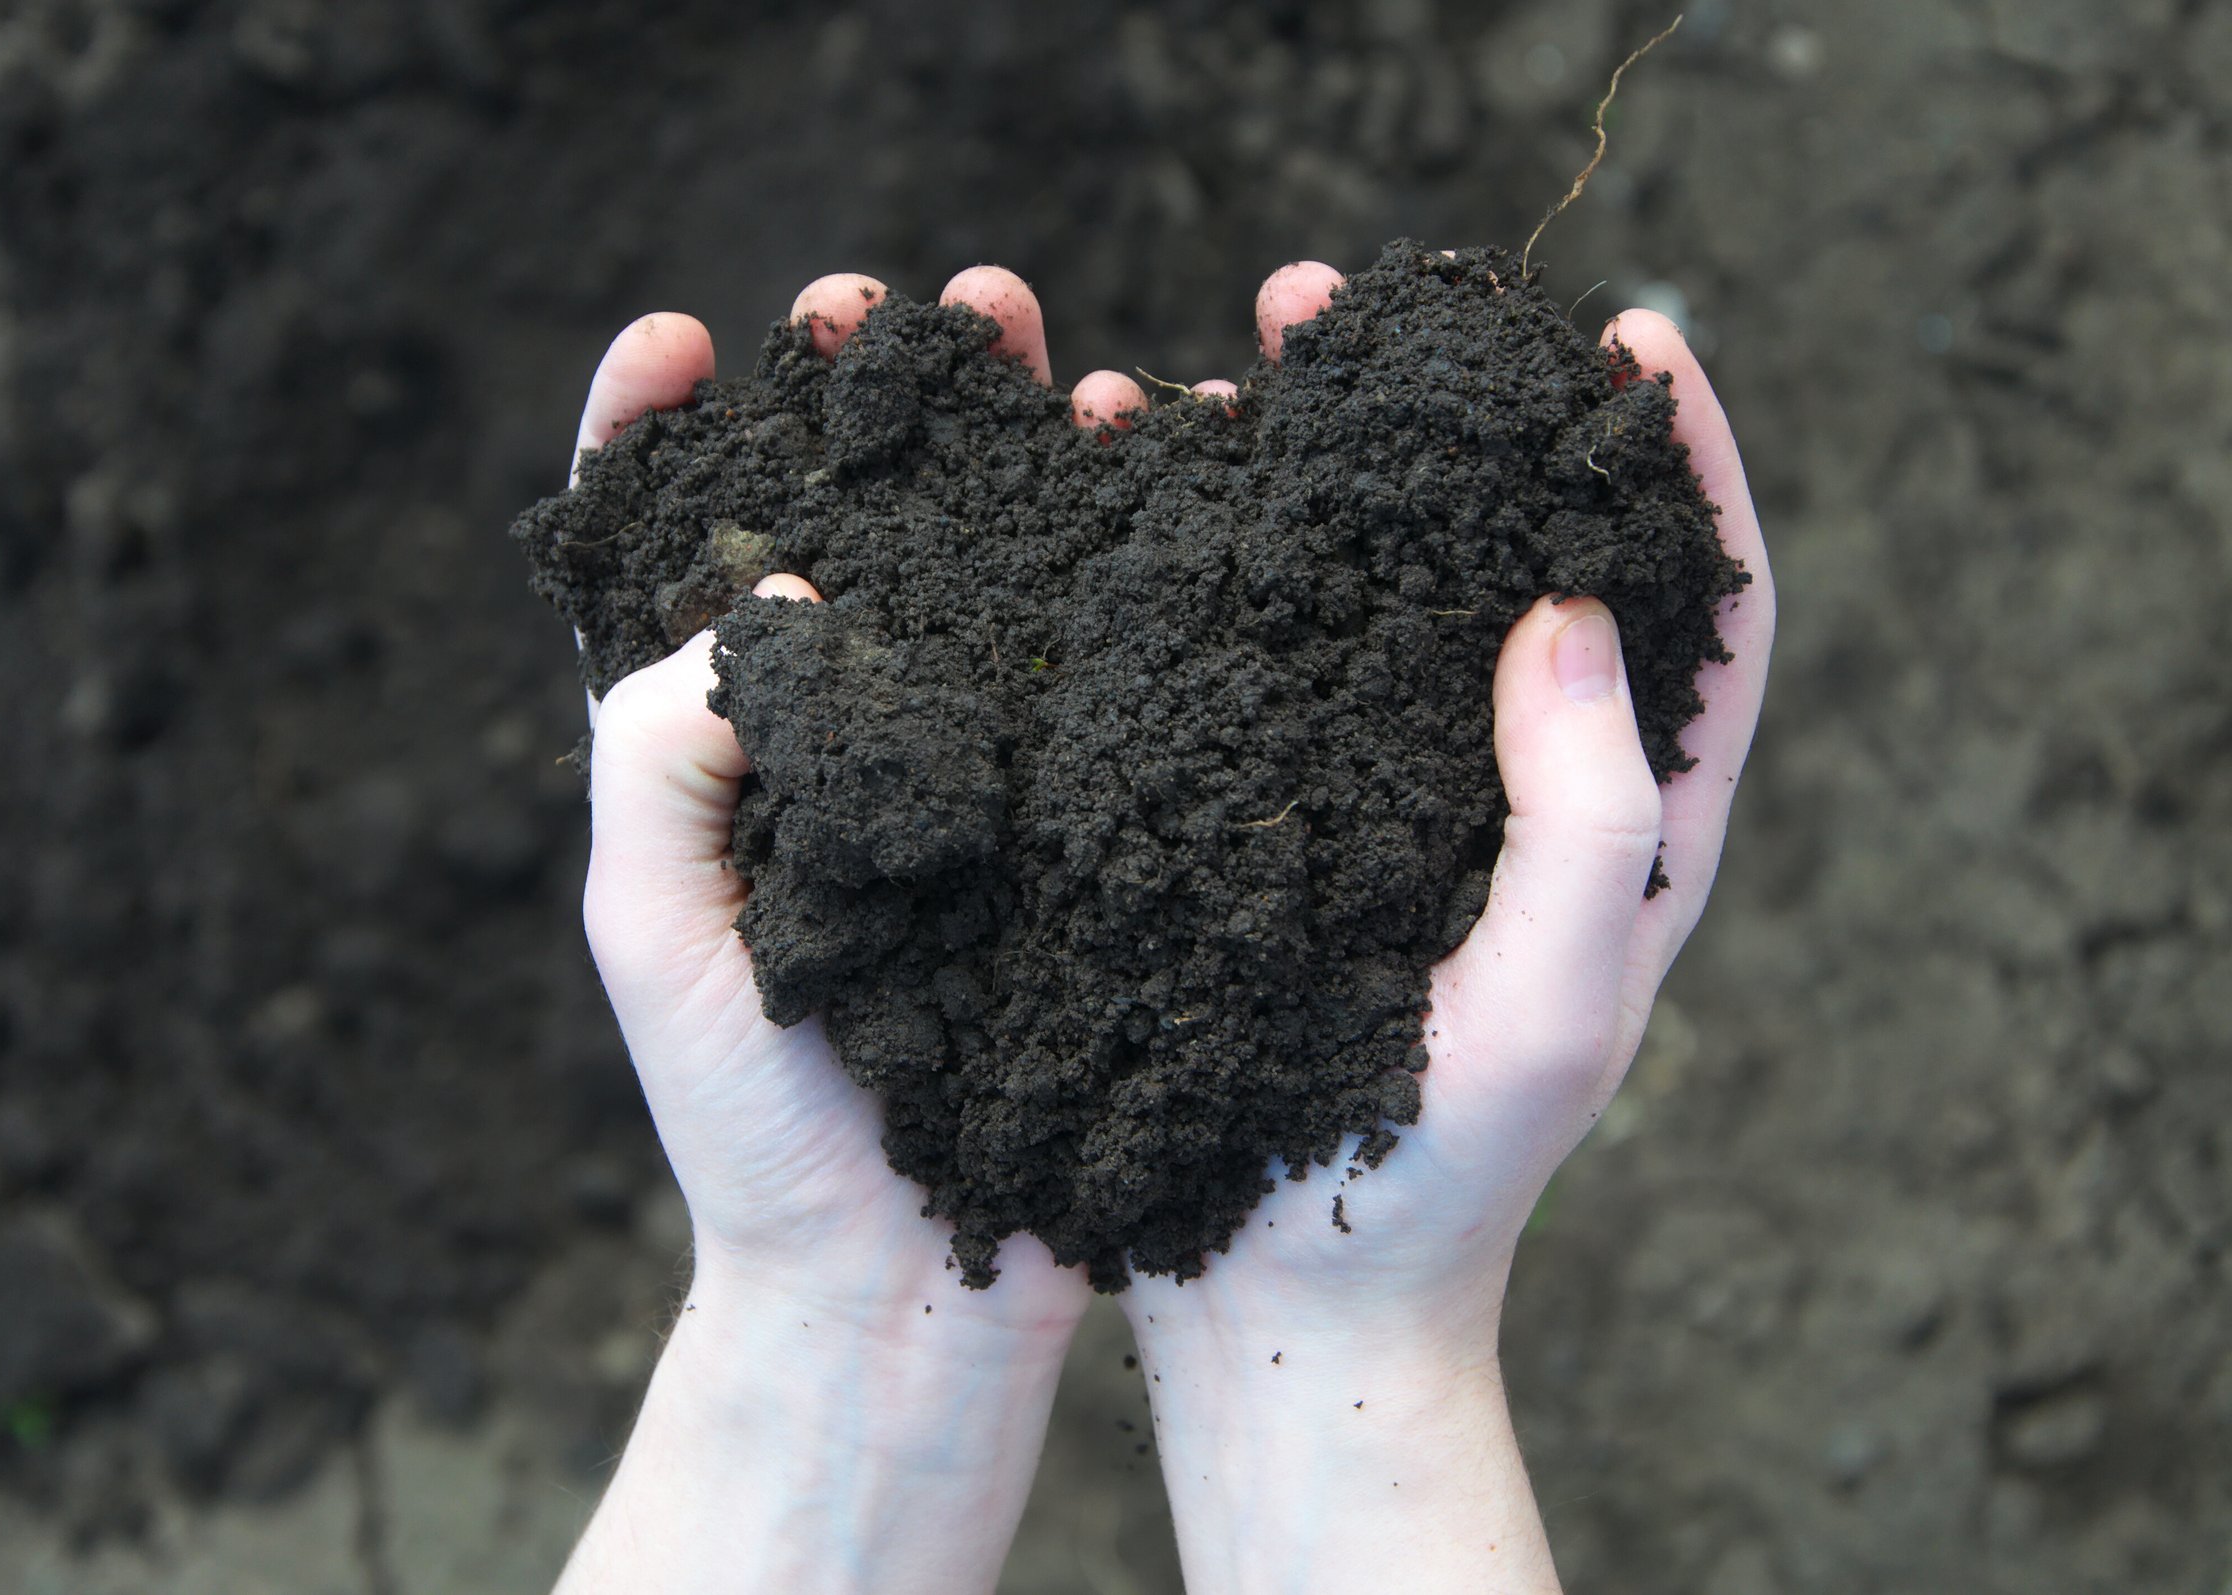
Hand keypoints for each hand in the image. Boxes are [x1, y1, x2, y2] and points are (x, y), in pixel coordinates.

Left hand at [558, 269, 1101, 1594]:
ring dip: (1009, 455)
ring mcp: (954, 786)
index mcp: (703, 765)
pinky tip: (1159, 484)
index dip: (654, 438)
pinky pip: (1087, 675)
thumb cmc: (756, 1127)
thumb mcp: (659, 937)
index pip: (655, 564)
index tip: (682, 338)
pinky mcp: (1060, 829)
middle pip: (840, 527)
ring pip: (980, 578)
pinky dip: (1119, 572)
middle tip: (894, 304)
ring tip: (1059, 359)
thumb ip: (662, 760)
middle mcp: (831, 751)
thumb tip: (774, 589)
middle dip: (864, 404)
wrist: (907, 1288)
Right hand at [1103, 261, 1775, 1592]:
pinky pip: (1248, 666)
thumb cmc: (1438, 1177)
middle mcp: (1495, 785)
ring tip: (1210, 372)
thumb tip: (1566, 606)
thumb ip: (1583, 817)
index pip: (1691, 611)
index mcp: (1620, 825)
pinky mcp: (1261, 822)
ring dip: (1294, 469)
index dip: (1676, 467)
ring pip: (1359, 590)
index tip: (1635, 342)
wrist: (1288, 1294)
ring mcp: (1372, 796)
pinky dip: (1200, 571)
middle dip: (1442, 420)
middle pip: (1503, 556)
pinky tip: (1128, 505)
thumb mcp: (1545, 1003)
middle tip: (1339, 312)